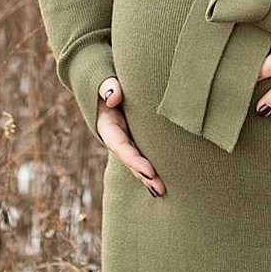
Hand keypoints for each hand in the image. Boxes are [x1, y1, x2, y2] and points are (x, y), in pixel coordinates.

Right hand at [95, 75, 163, 196]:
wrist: (109, 83)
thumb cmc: (109, 81)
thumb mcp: (104, 81)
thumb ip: (108, 86)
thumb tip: (114, 97)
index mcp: (108, 126)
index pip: (121, 146)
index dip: (134, 160)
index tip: (150, 171)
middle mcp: (117, 136)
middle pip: (130, 159)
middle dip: (144, 175)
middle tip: (160, 188)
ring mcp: (128, 138)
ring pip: (138, 160)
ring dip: (149, 176)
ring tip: (163, 191)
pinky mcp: (138, 137)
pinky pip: (145, 153)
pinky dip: (153, 166)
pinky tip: (166, 179)